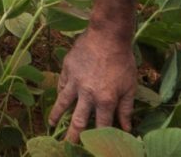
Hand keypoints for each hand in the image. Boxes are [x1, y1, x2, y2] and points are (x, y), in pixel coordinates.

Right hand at [49, 27, 135, 142]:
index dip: (98, 139)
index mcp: (105, 100)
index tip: (94, 147)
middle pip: (77, 121)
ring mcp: (75, 81)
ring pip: (63, 104)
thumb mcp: (129, 86)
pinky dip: (60, 91)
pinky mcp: (67, 69)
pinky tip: (58, 97)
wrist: (107, 35)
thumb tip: (128, 129)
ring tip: (50, 124)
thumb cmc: (122, 60)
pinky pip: (62, 84)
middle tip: (66, 147)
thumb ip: (126, 109)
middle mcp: (87, 94)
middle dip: (72, 137)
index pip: (101, 126)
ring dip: (56, 116)